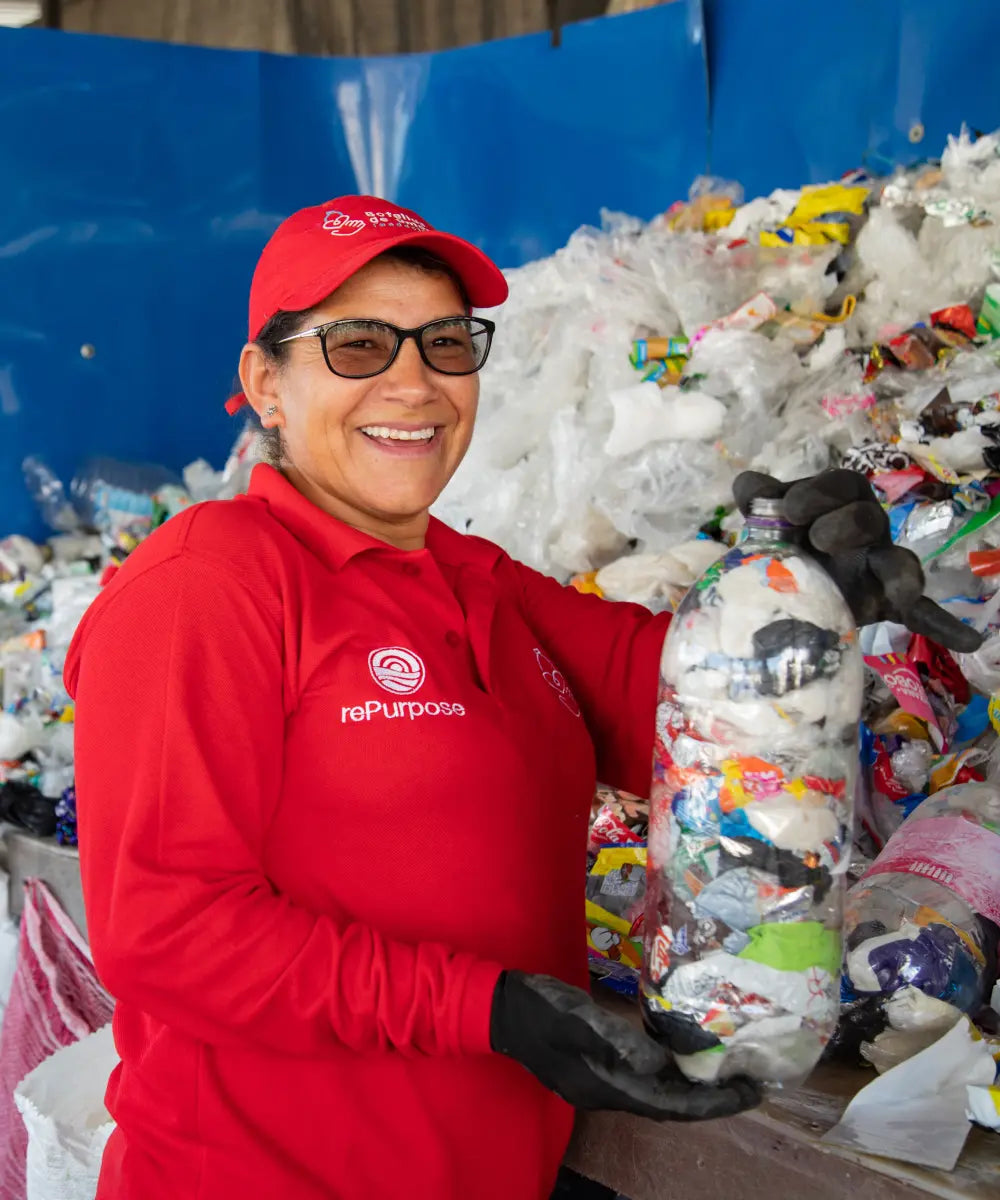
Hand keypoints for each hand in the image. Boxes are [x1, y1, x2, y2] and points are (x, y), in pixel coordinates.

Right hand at [490, 972, 759, 1121]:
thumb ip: (616, 1040)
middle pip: (671, 1105)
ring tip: (729, 1071)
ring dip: (694, 1087)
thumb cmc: (540, 1010)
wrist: (502, 1007)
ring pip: (660, 1093)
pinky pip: (646, 1076)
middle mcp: (610, 1091)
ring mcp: (602, 1079)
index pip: (671, 1106)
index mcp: (607, 1087)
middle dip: (711, 1098)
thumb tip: (660, 1063)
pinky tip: (685, 1054)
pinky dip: (671, 1071)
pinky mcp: (598, 1064)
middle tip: (752, 1083)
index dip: (713, 1104)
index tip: (750, 1093)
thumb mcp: (577, 1019)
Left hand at [733, 469, 982, 653]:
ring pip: (901, 564)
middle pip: (870, 519)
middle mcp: (870, 530)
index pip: (842, 485)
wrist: (790, 587)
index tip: (788, 510)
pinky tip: (969, 639)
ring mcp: (882, 568)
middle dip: (844, 525)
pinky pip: (923, 612)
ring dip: (899, 576)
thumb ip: (761, 501)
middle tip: (814, 540)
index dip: (817, 492)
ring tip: (899, 592)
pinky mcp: (887, 605)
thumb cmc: (788, 542)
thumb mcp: (771, 521)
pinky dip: (944, 625)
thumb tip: (749, 486)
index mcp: (843, 502)